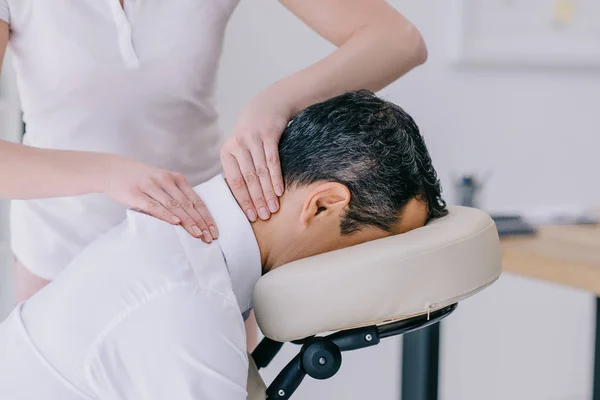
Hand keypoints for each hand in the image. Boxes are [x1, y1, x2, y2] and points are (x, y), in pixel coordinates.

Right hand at [100, 155, 217, 242]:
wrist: (112, 169)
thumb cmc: (140, 179)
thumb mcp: (162, 182)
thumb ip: (176, 195)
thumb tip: (193, 216)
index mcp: (176, 179)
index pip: (196, 200)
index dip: (206, 216)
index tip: (214, 231)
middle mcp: (166, 181)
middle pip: (188, 205)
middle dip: (201, 222)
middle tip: (209, 237)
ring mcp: (152, 186)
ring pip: (174, 206)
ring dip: (188, 222)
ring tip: (197, 235)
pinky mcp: (137, 193)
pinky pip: (155, 206)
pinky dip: (166, 215)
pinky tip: (176, 223)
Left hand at [220, 94, 289, 221]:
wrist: (267, 105)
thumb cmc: (252, 132)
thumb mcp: (240, 147)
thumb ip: (239, 168)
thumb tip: (242, 198)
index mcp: (227, 152)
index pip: (234, 182)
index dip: (242, 200)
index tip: (250, 216)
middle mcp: (238, 145)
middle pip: (248, 179)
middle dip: (256, 200)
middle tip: (263, 217)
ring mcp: (253, 140)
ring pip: (260, 173)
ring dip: (268, 193)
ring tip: (273, 208)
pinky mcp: (268, 135)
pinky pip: (272, 161)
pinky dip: (276, 178)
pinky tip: (279, 191)